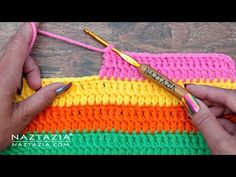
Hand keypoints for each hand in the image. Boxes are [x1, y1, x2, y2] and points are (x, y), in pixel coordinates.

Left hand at [0, 23, 71, 150]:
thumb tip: (63, 86)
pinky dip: (11, 77)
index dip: (26, 35)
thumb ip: (42, 99)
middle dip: (30, 68)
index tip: (33, 24)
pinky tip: (12, 93)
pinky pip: (1, 71)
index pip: (16, 50)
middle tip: (35, 87)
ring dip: (21, 74)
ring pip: (8, 64)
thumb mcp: (21, 117)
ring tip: (23, 93)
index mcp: (2, 80)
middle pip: (15, 57)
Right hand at [186, 85, 235, 153]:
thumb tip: (191, 103)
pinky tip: (209, 126)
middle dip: (209, 102)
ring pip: (232, 111)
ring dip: (214, 113)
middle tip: (191, 102)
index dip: (208, 91)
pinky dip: (220, 122)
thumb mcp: (221, 144)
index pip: (230, 96)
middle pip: (231, 101)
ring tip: (198, 117)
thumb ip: (206, 121)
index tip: (189, 88)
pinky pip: (234, 121)